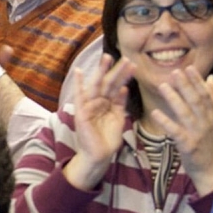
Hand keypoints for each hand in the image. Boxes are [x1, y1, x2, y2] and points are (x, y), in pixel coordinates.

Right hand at [64, 55, 134, 190]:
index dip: (124, 76)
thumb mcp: (119, 119)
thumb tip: (124, 88)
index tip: (133, 65)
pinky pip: (80, 96)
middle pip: (108, 83)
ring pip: (98, 86)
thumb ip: (120, 104)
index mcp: (107, 104)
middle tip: (125, 56)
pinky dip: (79, 84)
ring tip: (108, 57)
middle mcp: (98, 102)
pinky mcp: (82, 113)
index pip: (117, 86)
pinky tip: (80, 72)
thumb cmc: (108, 140)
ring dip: (102, 72)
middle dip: (116, 69)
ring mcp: (89, 106)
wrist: (99, 156)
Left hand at [149, 68, 212, 196]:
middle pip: (196, 101)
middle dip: (186, 85)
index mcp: (212, 116)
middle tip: (174, 71)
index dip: (197, 81)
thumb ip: (212, 99)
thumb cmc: (210, 143)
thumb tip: (210, 78)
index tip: (188, 68)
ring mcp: (198, 134)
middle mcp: (207, 123)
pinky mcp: (188, 146)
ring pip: (185, 113)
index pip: (205, 95)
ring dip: (174, 99)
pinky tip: (155, 113)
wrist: (212, 170)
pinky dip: (166, 122)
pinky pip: (175, 132)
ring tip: (163, 86)